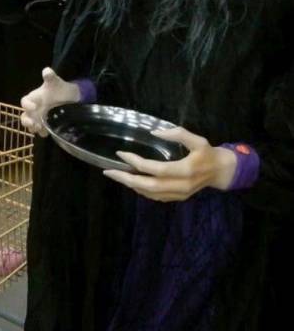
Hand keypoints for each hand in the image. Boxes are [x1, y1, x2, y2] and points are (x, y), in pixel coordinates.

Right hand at [20, 67, 79, 135]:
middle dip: (26, 121)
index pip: (25, 102)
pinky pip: (41, 131)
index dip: (27, 105)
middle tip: (33, 124)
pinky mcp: (46, 125)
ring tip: (40, 129)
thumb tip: (47, 70)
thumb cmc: (60, 89)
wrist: (72, 98)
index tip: (34, 107)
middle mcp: (34, 109)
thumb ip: (51, 77)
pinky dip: (42, 133)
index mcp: (34, 98)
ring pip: (31, 125)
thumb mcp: (56, 82)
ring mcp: (39, 118)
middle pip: (25, 116)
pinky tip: (47, 133)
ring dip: (33, 128)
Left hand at [102, 127, 237, 201]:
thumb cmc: (208, 153)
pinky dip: (141, 190)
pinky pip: (156, 197)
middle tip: (109, 172)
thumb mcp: (197, 139)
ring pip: (150, 194)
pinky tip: (131, 182)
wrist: (221, 172)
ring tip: (116, 175)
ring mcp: (179, 194)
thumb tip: (154, 132)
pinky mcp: (178, 198)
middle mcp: (181, 185)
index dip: (137, 162)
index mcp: (186, 170)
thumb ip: (177, 133)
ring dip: (131, 185)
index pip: (156, 169)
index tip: (121, 154)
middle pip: (149, 186)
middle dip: (127, 179)